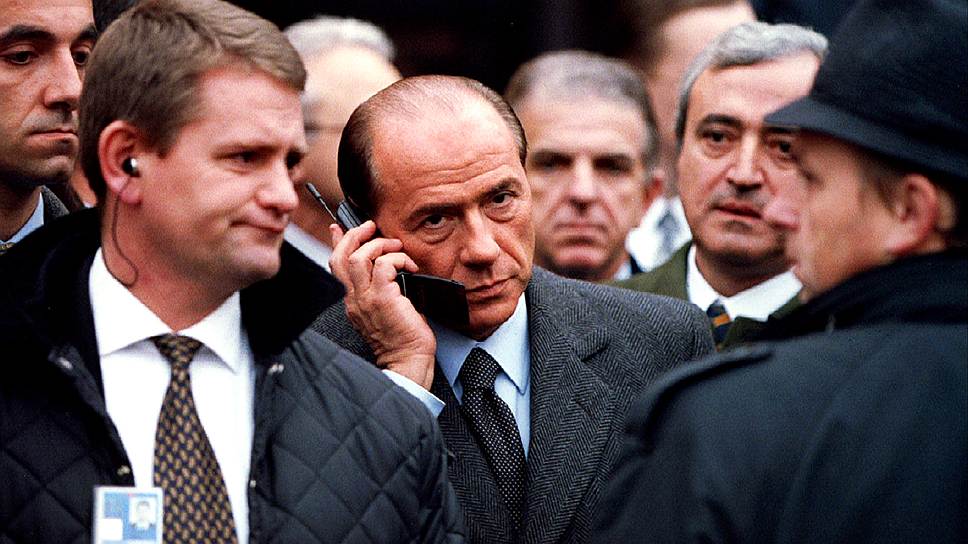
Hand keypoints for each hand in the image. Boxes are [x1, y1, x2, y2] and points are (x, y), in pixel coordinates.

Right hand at [329, 222, 436, 389]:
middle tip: (372, 227)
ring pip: (358, 257)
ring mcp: (365, 299)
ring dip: (379, 245)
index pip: (336, 267)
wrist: (408, 361)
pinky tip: (409, 265)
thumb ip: (380, 290)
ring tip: (396, 248)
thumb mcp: (385, 309)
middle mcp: (353, 300)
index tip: (338, 228)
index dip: (336, 243)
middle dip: (355, 235)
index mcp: (352, 302)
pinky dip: (398, 259)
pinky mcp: (382, 298)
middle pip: (341, 257)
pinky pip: (384, 265)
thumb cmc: (403, 339)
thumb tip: (387, 269)